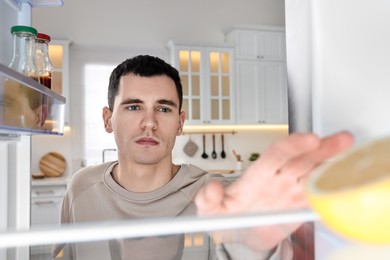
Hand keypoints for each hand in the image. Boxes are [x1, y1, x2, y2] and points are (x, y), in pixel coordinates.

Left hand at [195, 131, 353, 250]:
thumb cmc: (227, 217)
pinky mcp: (300, 204)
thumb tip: (212, 187)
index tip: (308, 139)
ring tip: (348, 150)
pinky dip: (332, 186)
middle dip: (321, 148)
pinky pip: (318, 193)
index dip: (291, 146)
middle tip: (340, 139)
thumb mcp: (210, 210)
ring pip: (313, 171)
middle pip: (301, 158)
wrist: (241, 233)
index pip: (275, 156)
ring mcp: (290, 190)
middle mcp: (277, 179)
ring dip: (331, 161)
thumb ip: (209, 199)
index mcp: (257, 177)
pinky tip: (344, 177)